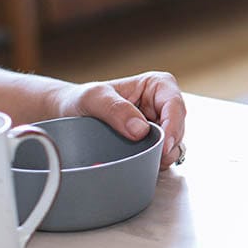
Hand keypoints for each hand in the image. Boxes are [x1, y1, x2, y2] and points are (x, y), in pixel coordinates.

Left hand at [54, 71, 186, 168]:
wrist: (69, 114)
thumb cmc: (82, 99)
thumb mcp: (93, 98)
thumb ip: (115, 110)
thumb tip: (140, 130)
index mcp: (157, 85)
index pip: (175, 105)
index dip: (173, 126)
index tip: (164, 145)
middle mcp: (162, 103)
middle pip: (179, 126)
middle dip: (169, 144)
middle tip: (154, 157)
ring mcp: (159, 124)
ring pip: (175, 143)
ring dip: (165, 155)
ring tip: (145, 159)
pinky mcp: (154, 141)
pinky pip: (165, 154)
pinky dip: (158, 161)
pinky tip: (144, 161)